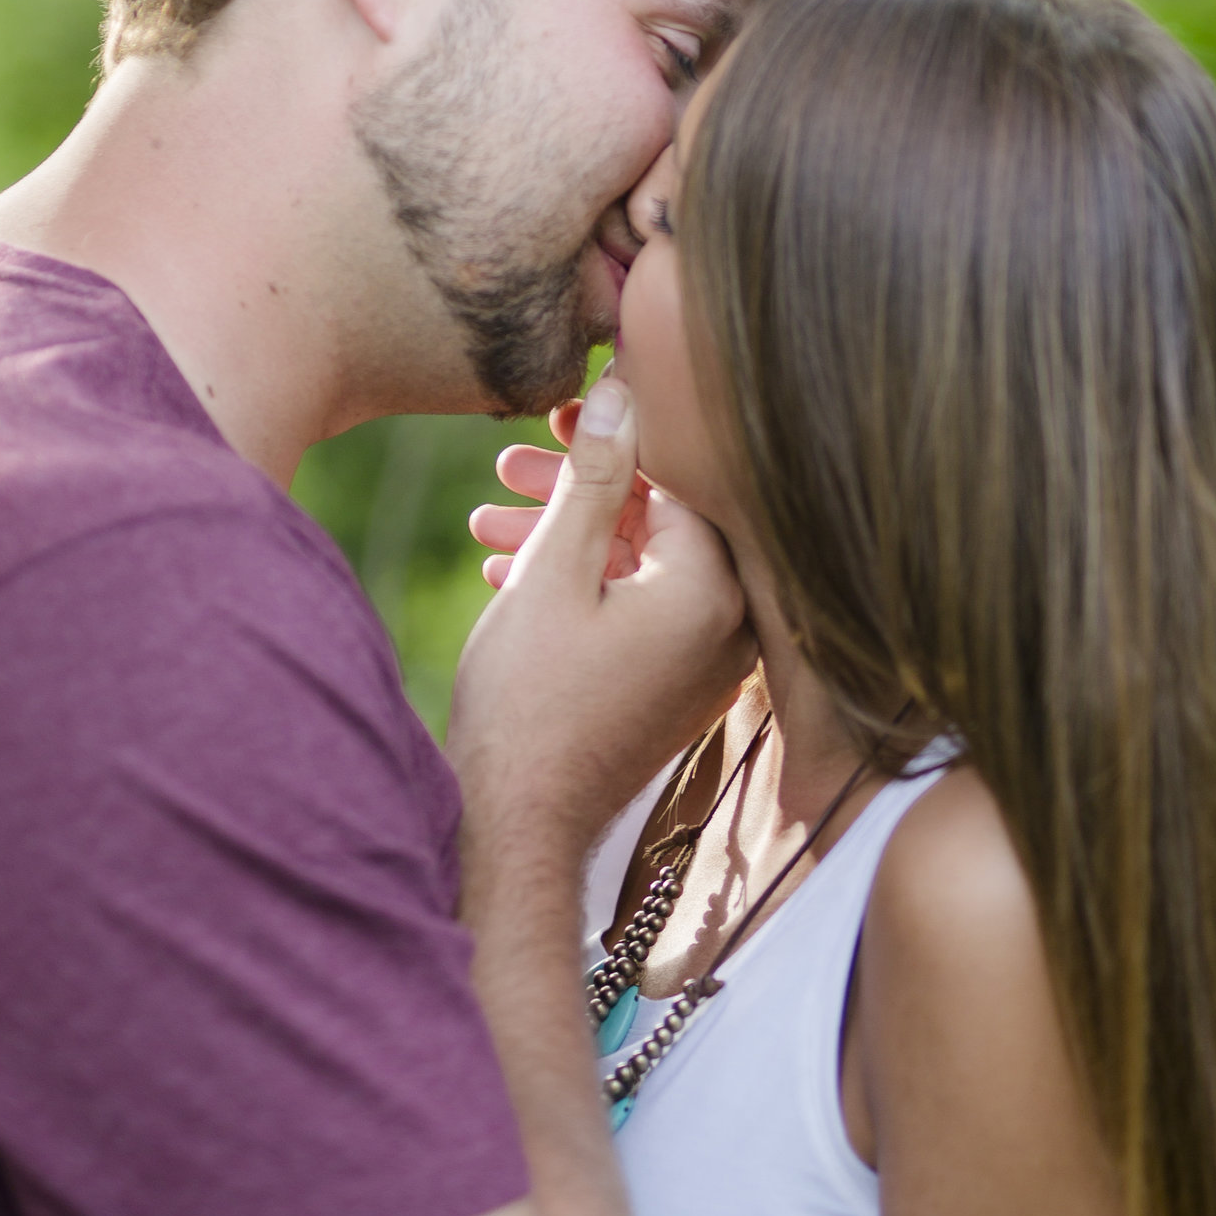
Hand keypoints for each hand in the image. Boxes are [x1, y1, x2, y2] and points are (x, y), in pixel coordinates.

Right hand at [447, 372, 751, 857]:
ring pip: (640, 565)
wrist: (517, 825)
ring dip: (567, 537)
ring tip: (485, 519)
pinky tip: (508, 572)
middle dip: (578, 489)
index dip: (607, 440)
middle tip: (507, 466)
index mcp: (712, 589)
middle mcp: (729, 625)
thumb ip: (593, 477)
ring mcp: (706, 662)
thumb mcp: (553, 569)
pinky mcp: (676, 687)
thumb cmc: (528, 700)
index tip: (552, 417)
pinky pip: (639, 611)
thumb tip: (621, 390)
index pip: (672, 478)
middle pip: (657, 519)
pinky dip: (583, 586)